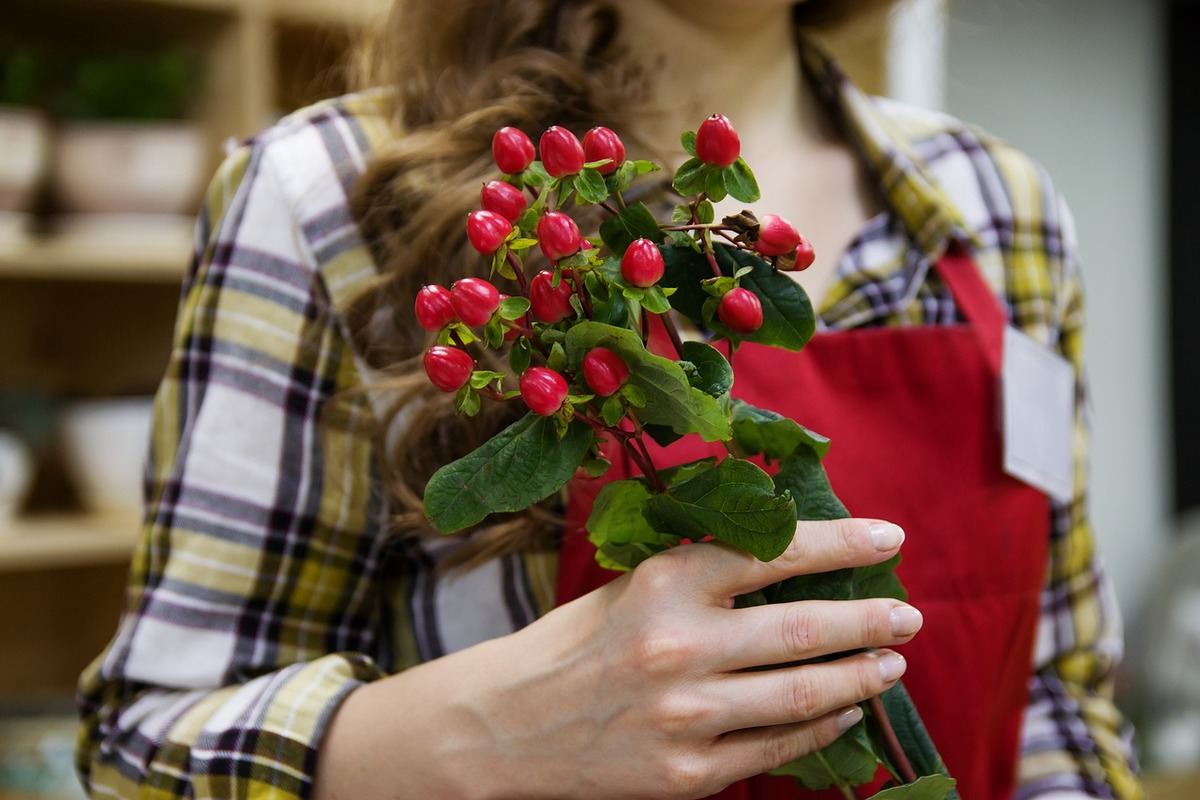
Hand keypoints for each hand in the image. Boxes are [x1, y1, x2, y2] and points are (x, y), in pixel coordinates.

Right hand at [314, 518, 920, 799]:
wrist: (507, 728)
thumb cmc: (574, 643)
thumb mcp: (629, 586)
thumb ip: (701, 569)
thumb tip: (791, 550)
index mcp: (662, 586)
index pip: (771, 553)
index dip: (840, 543)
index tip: (888, 538)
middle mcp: (678, 648)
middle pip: (803, 629)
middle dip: (869, 619)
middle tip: (909, 612)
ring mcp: (686, 716)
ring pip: (802, 695)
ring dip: (860, 677)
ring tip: (893, 662)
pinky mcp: (688, 773)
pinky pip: (777, 750)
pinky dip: (822, 728)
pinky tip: (845, 712)